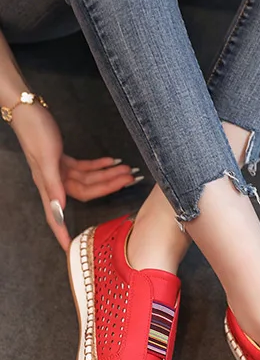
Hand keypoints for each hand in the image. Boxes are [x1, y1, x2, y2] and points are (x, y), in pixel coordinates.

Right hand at [11, 104, 139, 251]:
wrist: (29, 111)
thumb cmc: (35, 133)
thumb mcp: (46, 158)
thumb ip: (53, 183)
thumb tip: (59, 207)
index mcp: (47, 185)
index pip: (56, 215)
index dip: (61, 232)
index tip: (69, 248)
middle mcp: (54, 181)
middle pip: (86, 191)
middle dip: (108, 187)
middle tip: (129, 180)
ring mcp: (59, 169)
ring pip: (89, 178)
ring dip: (109, 174)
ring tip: (128, 170)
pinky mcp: (63, 159)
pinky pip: (85, 167)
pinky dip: (99, 165)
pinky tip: (112, 162)